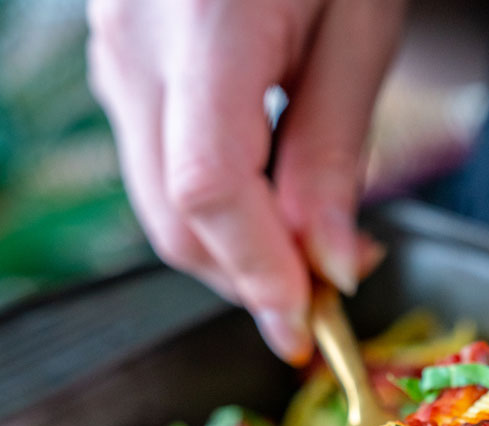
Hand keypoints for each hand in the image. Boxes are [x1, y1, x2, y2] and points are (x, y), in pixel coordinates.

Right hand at [87, 0, 404, 362]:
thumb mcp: (361, 28)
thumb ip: (336, 154)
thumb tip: (329, 264)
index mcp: (205, 25)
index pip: (209, 190)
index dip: (258, 273)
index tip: (305, 322)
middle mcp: (137, 47)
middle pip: (175, 218)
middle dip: (249, 279)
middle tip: (321, 295)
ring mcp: (117, 55)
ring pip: (161, 204)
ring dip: (235, 251)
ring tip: (307, 252)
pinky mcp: (124, 63)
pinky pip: (160, 166)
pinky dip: (216, 210)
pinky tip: (268, 205)